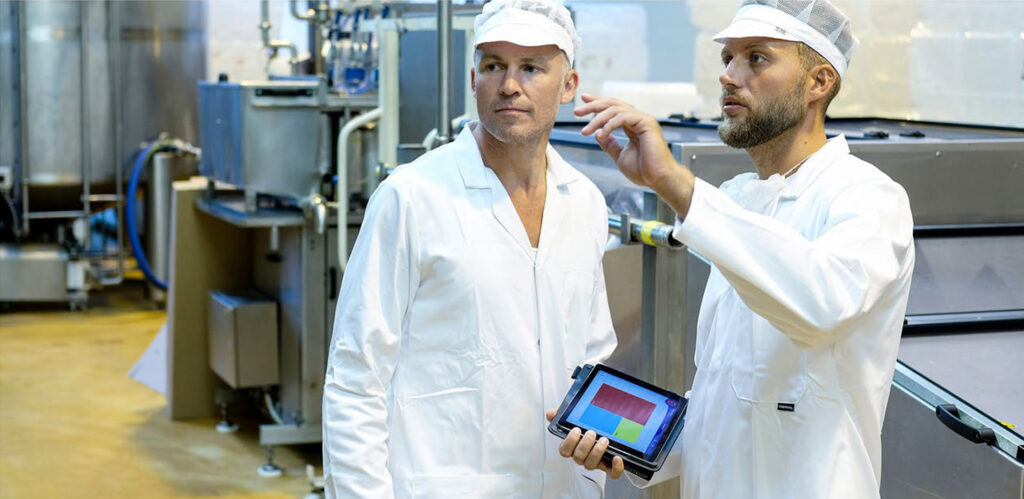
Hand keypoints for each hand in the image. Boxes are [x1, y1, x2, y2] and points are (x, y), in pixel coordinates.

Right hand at [545, 408, 624, 478]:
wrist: (606, 433)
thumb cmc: (586, 429)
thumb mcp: (573, 420)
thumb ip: (561, 416)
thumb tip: (550, 413)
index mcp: (572, 448)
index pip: (564, 450)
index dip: (569, 442)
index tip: (575, 430)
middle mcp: (582, 457)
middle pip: (578, 457)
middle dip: (584, 445)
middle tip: (591, 433)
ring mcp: (595, 463)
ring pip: (591, 464)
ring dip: (597, 452)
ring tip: (603, 440)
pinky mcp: (609, 467)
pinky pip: (612, 473)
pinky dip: (616, 468)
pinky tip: (617, 458)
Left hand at [573, 94, 694, 219]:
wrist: (658, 179)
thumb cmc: (644, 171)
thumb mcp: (620, 156)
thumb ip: (610, 145)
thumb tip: (597, 135)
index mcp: (633, 125)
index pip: (613, 109)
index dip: (598, 103)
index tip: (583, 102)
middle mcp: (638, 119)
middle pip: (612, 104)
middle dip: (593, 106)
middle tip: (577, 111)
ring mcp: (643, 120)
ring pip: (615, 110)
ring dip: (597, 119)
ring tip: (585, 130)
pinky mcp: (646, 123)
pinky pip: (623, 117)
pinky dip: (609, 125)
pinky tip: (600, 135)